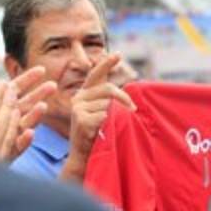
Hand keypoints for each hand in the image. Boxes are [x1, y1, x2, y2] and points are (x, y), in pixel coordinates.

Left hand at [0, 64, 57, 160]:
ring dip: (35, 116)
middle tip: (52, 85)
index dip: (28, 78)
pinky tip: (29, 134)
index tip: (41, 70)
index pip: (16, 88)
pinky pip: (18, 147)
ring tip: (43, 107)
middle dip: (39, 94)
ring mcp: (9, 135)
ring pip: (26, 123)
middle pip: (26, 103)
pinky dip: (25, 141)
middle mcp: (7, 118)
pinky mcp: (8, 153)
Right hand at [63, 53, 136, 180]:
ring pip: (107, 104)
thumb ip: (109, 100)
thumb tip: (125, 94)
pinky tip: (98, 131)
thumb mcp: (104, 113)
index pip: (97, 75)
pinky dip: (106, 123)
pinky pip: (103, 115)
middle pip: (109, 89)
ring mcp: (77, 107)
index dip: (106, 63)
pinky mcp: (78, 118)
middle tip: (133, 109)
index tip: (118, 54)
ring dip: (113, 116)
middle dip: (124, 98)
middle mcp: (79, 97)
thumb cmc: (97, 134)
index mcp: (86, 94)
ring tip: (105, 127)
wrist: (84, 156)